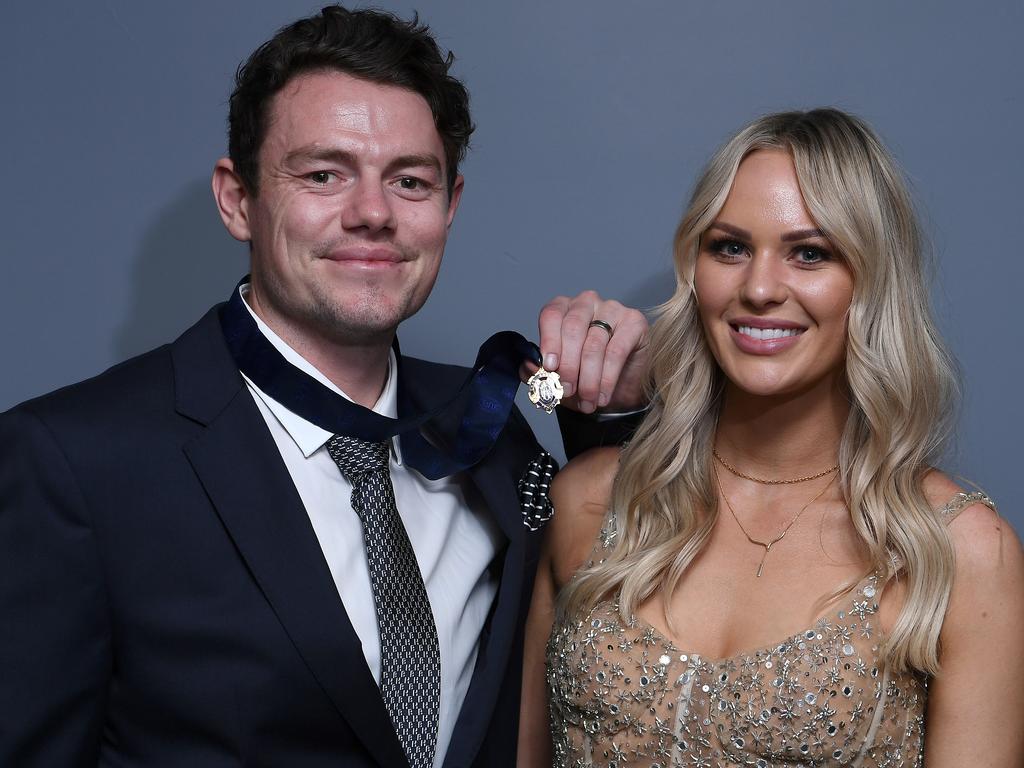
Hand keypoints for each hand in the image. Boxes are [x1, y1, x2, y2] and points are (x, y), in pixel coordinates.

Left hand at [529, 291, 648, 413]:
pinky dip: (607, 378)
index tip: (550, 367)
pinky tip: (602, 395)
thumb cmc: (585, 375)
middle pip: (572, 329)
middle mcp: (586, 303)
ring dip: (588, 378)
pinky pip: (617, 351)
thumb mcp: (556, 377)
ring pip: (594, 344)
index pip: (551, 315)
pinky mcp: (634, 322)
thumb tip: (529, 365)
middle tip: (567, 391)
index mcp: (563, 309)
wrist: (620, 387)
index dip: (549, 341)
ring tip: (587, 401)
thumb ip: (537, 371)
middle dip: (568, 365)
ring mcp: (612, 309)